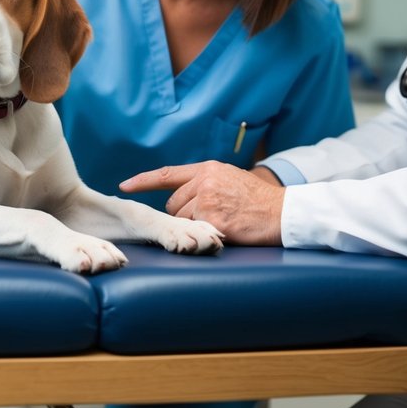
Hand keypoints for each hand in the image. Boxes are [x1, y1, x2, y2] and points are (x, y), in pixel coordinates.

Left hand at [120, 161, 284, 245]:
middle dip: (183, 215)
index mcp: (207, 169)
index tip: (124, 186)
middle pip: (172, 205)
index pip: (166, 174)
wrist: (282, 211)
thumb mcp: (231, 178)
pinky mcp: (213, 221)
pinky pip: (195, 233)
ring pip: (181, 221)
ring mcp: (207, 201)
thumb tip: (185, 192)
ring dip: (193, 228)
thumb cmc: (259, 199)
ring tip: (221, 223)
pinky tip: (225, 231)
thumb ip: (206, 182)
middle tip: (209, 218)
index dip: (143, 181)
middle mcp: (204, 182)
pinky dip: (204, 237)